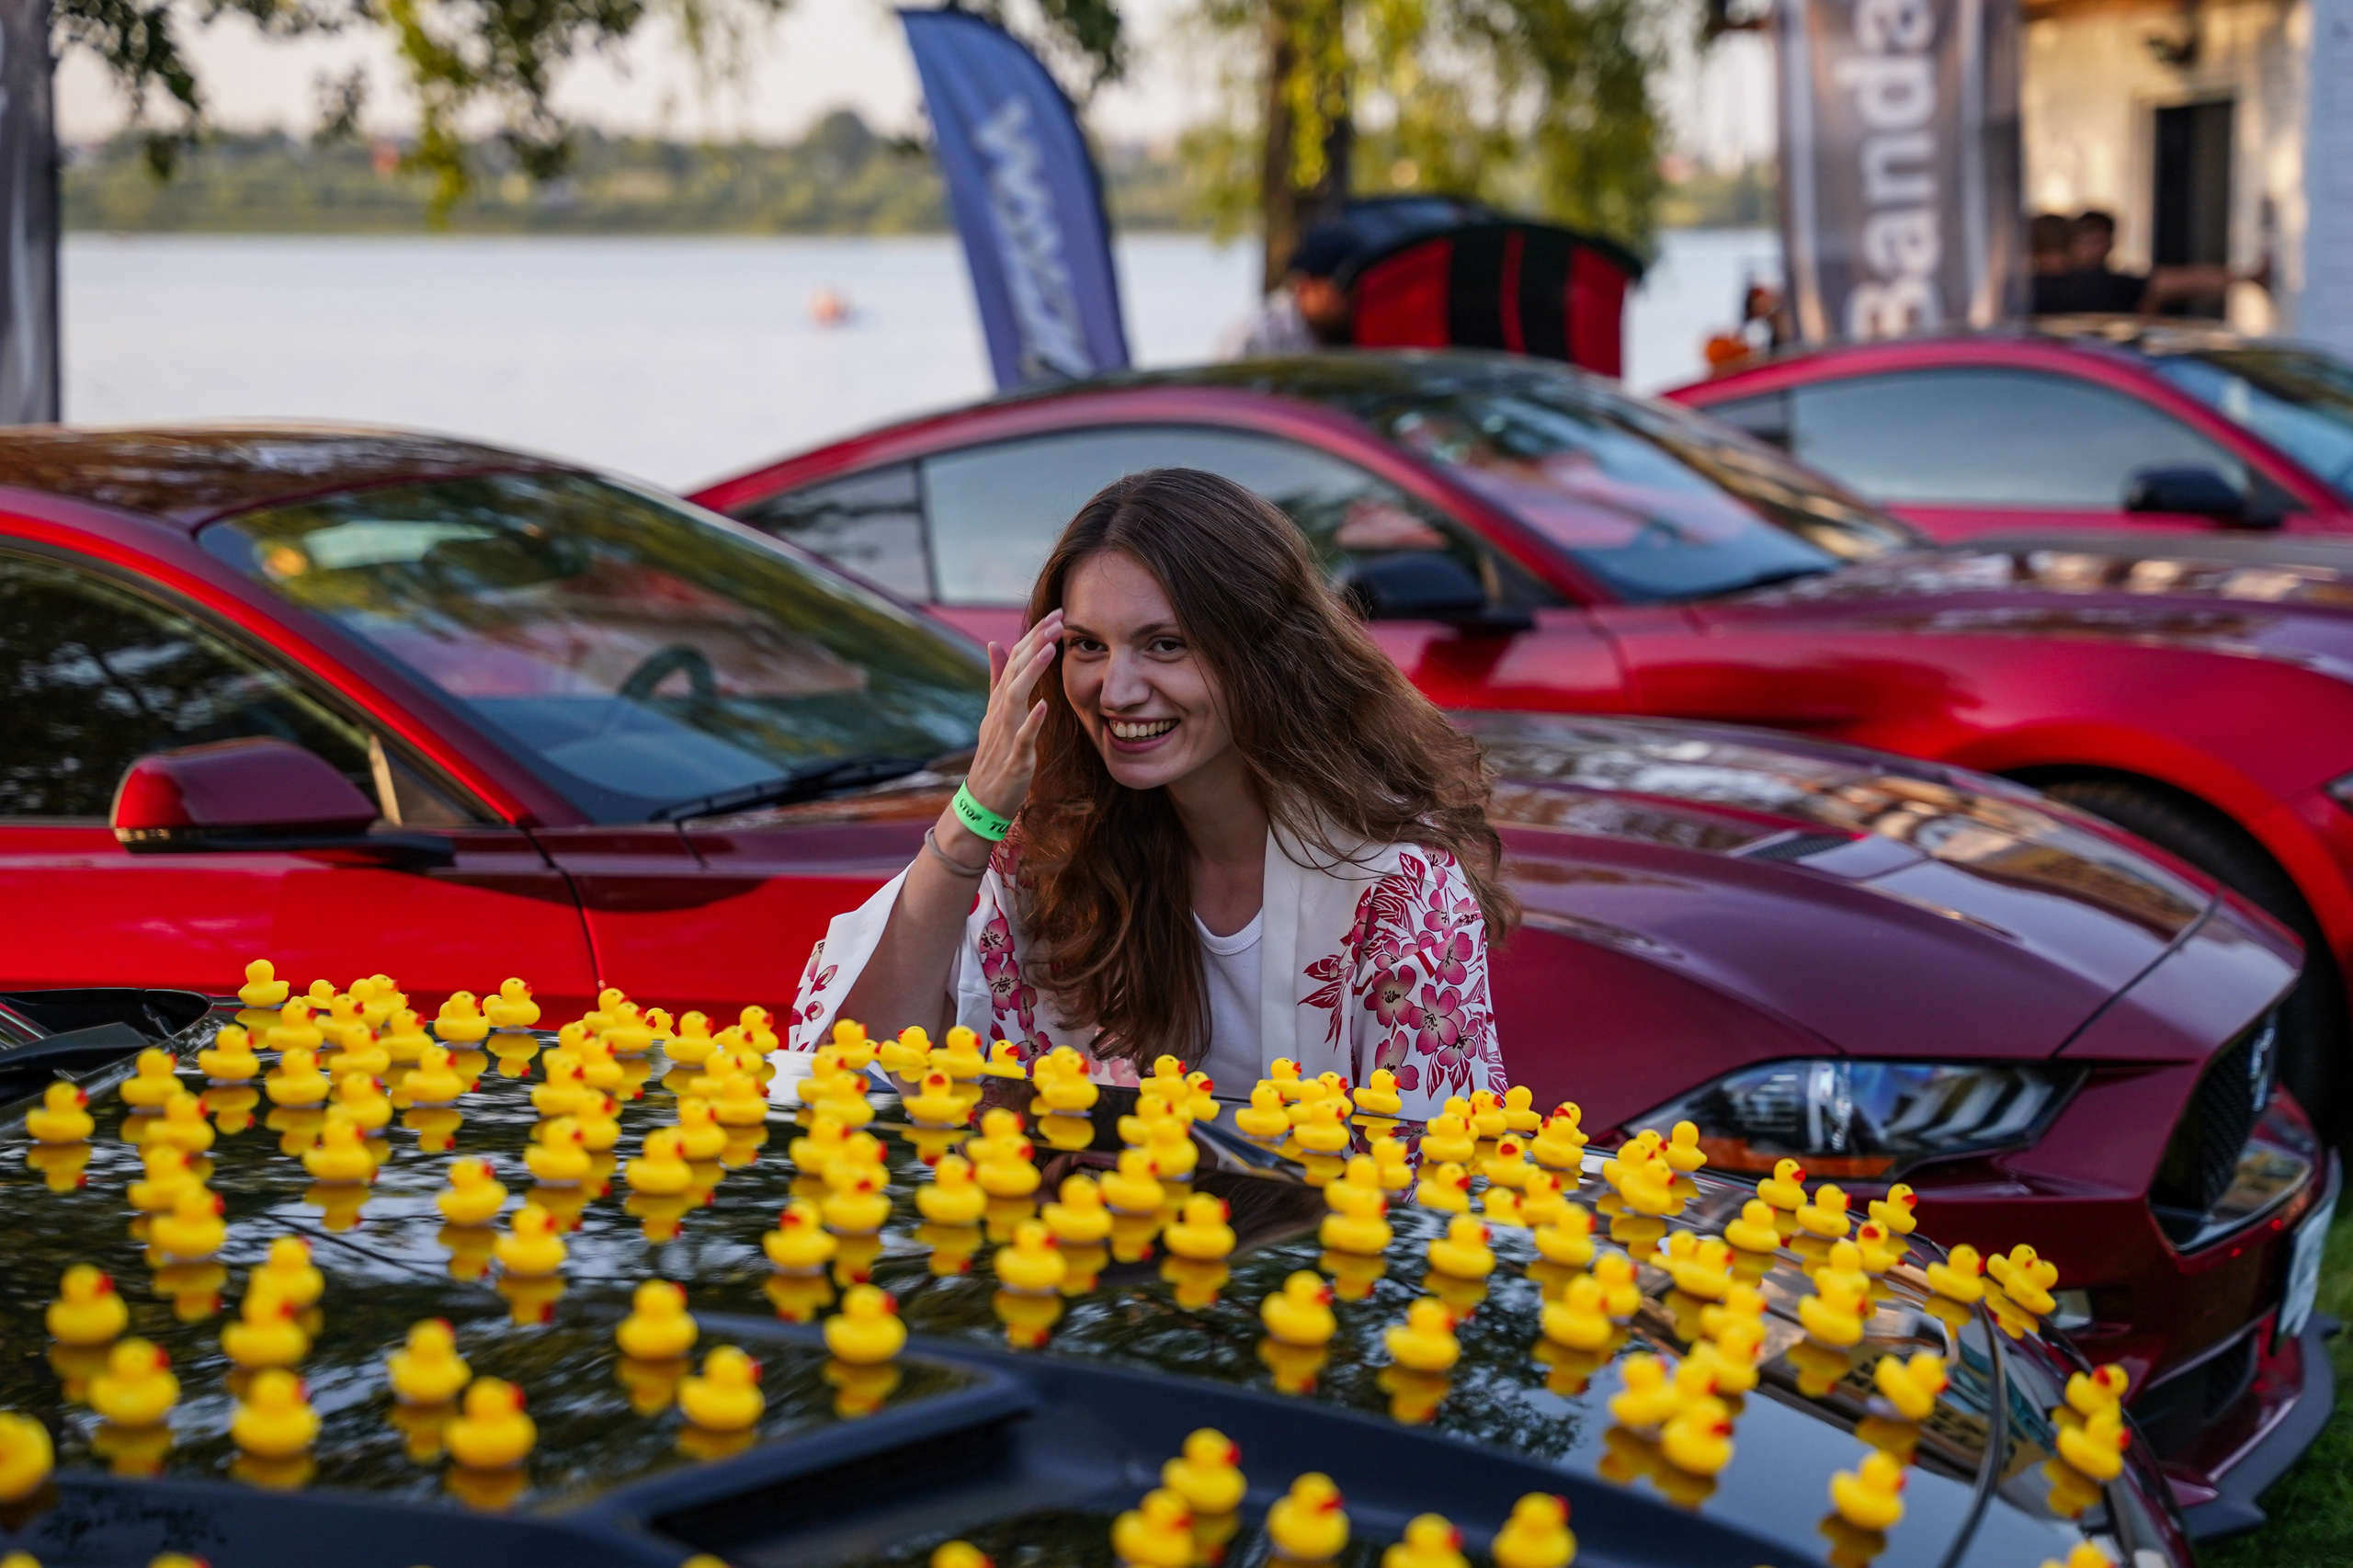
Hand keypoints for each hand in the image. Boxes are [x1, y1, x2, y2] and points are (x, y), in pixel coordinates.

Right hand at [958, 608, 1061, 827]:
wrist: (982, 799)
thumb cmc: (994, 755)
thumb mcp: (994, 713)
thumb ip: (997, 678)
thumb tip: (997, 644)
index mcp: (1000, 700)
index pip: (1015, 660)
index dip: (1034, 636)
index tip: (1056, 614)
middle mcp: (1000, 712)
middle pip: (1015, 670)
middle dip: (1036, 643)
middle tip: (1058, 619)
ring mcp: (1005, 735)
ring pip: (1014, 697)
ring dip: (1031, 672)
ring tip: (1050, 648)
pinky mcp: (1014, 759)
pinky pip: (1022, 738)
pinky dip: (1031, 721)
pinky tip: (1044, 704)